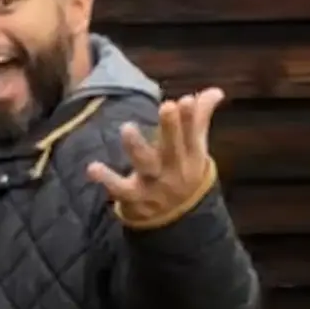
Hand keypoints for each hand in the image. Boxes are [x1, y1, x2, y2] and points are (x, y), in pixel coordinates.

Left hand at [90, 88, 224, 228]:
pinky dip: (107, 180)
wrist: (176, 218)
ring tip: (127, 128)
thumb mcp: (195, 147)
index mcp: (191, 155)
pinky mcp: (134, 197)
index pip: (192, 134)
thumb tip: (217, 90)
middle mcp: (174, 169)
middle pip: (173, 147)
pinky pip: (120, 189)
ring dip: (136, 147)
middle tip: (167, 105)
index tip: (185, 99)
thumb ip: (201, 117)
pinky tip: (93, 168)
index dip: (189, 118)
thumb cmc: (182, 170)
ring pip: (146, 165)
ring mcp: (154, 184)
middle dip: (171, 127)